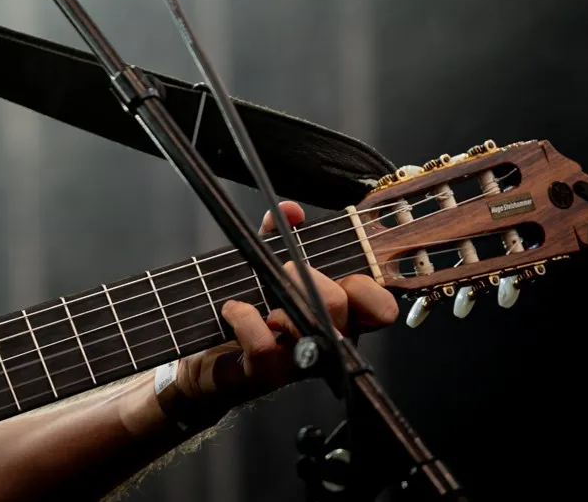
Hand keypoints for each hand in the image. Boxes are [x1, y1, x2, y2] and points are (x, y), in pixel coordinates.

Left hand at [171, 202, 398, 417]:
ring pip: (314, 328)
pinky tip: (232, 309)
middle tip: (288, 270)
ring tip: (264, 292)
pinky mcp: (264, 376)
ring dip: (286, 297)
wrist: (206, 357)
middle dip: (312, 276)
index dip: (369, 286)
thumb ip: (278, 234)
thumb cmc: (246, 310)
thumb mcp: (263, 266)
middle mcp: (327, 343)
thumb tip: (291, 210)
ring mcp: (298, 363)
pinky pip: (265, 346)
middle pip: (342, 305)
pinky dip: (245, 318)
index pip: (381, 308)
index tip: (344, 269)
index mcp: (339, 318)